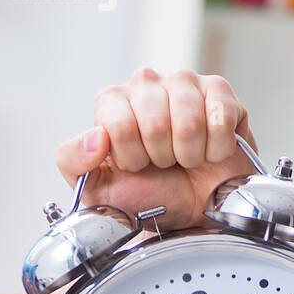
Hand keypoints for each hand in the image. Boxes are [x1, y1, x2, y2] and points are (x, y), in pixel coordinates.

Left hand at [55, 67, 258, 231]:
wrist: (188, 210)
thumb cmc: (144, 194)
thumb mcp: (96, 187)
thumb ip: (73, 161)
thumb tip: (95, 138)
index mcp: (112, 103)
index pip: (119, 125)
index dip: (131, 156)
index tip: (135, 165)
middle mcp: (145, 84)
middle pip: (155, 123)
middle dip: (160, 156)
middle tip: (162, 163)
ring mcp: (184, 83)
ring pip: (189, 122)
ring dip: (189, 153)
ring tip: (184, 158)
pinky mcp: (220, 91)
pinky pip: (220, 119)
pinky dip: (216, 148)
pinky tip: (209, 150)